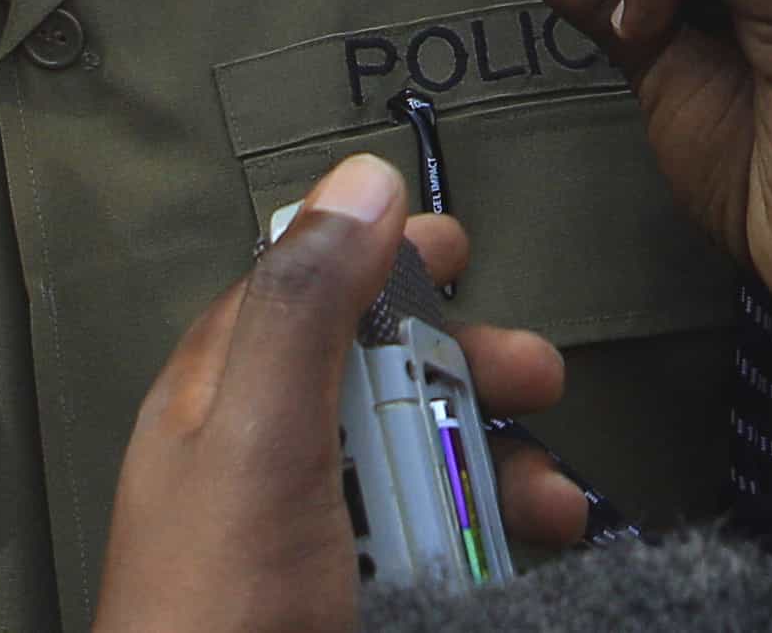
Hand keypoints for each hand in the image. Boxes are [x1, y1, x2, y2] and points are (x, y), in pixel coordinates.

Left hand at [92, 156, 582, 632]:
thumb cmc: (219, 614)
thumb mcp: (260, 437)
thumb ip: (305, 306)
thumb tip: (358, 182)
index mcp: (220, 398)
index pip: (299, 285)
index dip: (379, 256)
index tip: (460, 249)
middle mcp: (263, 457)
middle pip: (381, 371)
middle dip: (468, 367)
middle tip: (534, 380)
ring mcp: (312, 536)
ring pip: (421, 461)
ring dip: (498, 461)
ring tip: (551, 497)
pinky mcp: (358, 600)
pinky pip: (439, 542)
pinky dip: (494, 534)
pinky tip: (536, 548)